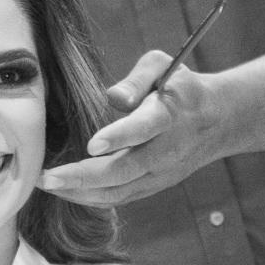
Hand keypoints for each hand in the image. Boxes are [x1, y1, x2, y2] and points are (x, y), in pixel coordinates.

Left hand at [38, 51, 223, 207]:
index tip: (92, 144)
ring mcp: (161, 174)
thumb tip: (112, 96)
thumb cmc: (181, 88)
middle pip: (124, 170)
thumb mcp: (164, 67)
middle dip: (82, 177)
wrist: (220, 120)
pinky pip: (120, 197)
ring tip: (45, 184)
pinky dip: (91, 198)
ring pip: (119, 191)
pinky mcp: (154, 186)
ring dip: (80, 192)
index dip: (119, 137)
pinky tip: (64, 190)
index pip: (144, 129)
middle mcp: (166, 150)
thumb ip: (138, 78)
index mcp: (168, 116)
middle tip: (46, 177)